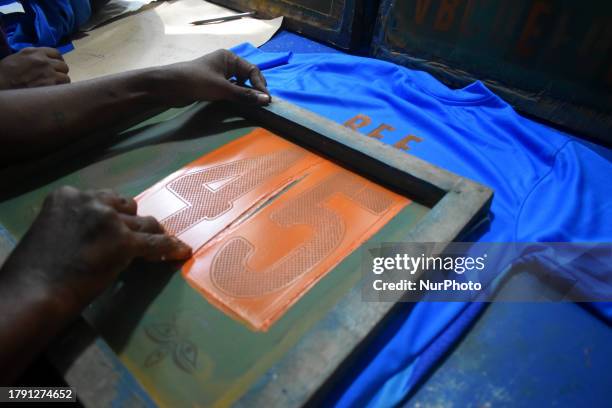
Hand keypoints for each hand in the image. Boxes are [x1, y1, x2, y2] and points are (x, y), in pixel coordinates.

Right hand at [0, 47, 69, 89]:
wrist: (1, 82)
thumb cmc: (6, 72)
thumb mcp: (20, 57)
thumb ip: (34, 57)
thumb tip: (46, 60)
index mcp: (35, 52)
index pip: (56, 53)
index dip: (57, 61)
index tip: (55, 67)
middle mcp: (44, 60)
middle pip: (63, 65)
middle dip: (60, 72)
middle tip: (54, 78)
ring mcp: (48, 72)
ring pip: (65, 76)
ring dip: (61, 82)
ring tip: (54, 86)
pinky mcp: (50, 84)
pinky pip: (63, 85)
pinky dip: (60, 89)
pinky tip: (53, 91)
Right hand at [1, 186, 191, 313]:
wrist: (35, 291)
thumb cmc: (37, 270)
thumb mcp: (54, 231)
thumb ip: (77, 224)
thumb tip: (100, 234)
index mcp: (68, 195)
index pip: (103, 199)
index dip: (113, 215)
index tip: (117, 226)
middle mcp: (90, 201)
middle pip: (126, 206)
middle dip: (130, 221)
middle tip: (133, 238)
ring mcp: (109, 220)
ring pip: (144, 222)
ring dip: (148, 234)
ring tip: (158, 245)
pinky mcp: (124, 241)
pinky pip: (156, 242)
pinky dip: (170, 247)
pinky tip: (181, 250)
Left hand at [165, 49, 270, 106]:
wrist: (168, 87)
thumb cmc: (195, 82)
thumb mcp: (222, 88)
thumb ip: (244, 94)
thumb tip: (266, 99)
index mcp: (229, 58)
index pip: (253, 70)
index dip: (260, 85)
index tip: (265, 100)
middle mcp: (226, 64)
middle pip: (247, 77)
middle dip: (255, 89)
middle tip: (261, 104)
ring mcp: (219, 75)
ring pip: (239, 85)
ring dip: (246, 95)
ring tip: (252, 106)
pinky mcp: (212, 86)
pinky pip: (230, 91)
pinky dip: (236, 97)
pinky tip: (239, 105)